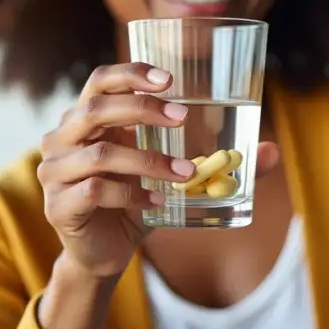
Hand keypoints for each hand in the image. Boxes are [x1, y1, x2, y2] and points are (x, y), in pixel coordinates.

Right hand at [38, 62, 194, 278]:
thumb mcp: (170, 175)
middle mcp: (63, 138)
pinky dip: (132, 194)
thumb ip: (215, 162)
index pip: (100, 81)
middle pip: (96, 108)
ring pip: (101, 153)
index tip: (169, 79)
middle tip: (182, 117)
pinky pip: (96, 190)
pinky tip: (157, 203)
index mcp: (86, 120)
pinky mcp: (58, 206)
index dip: (130, 74)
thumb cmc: (135, 202)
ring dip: (148, 161)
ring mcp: (55, 172)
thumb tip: (273, 153)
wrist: (103, 254)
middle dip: (142, 108)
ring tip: (184, 173)